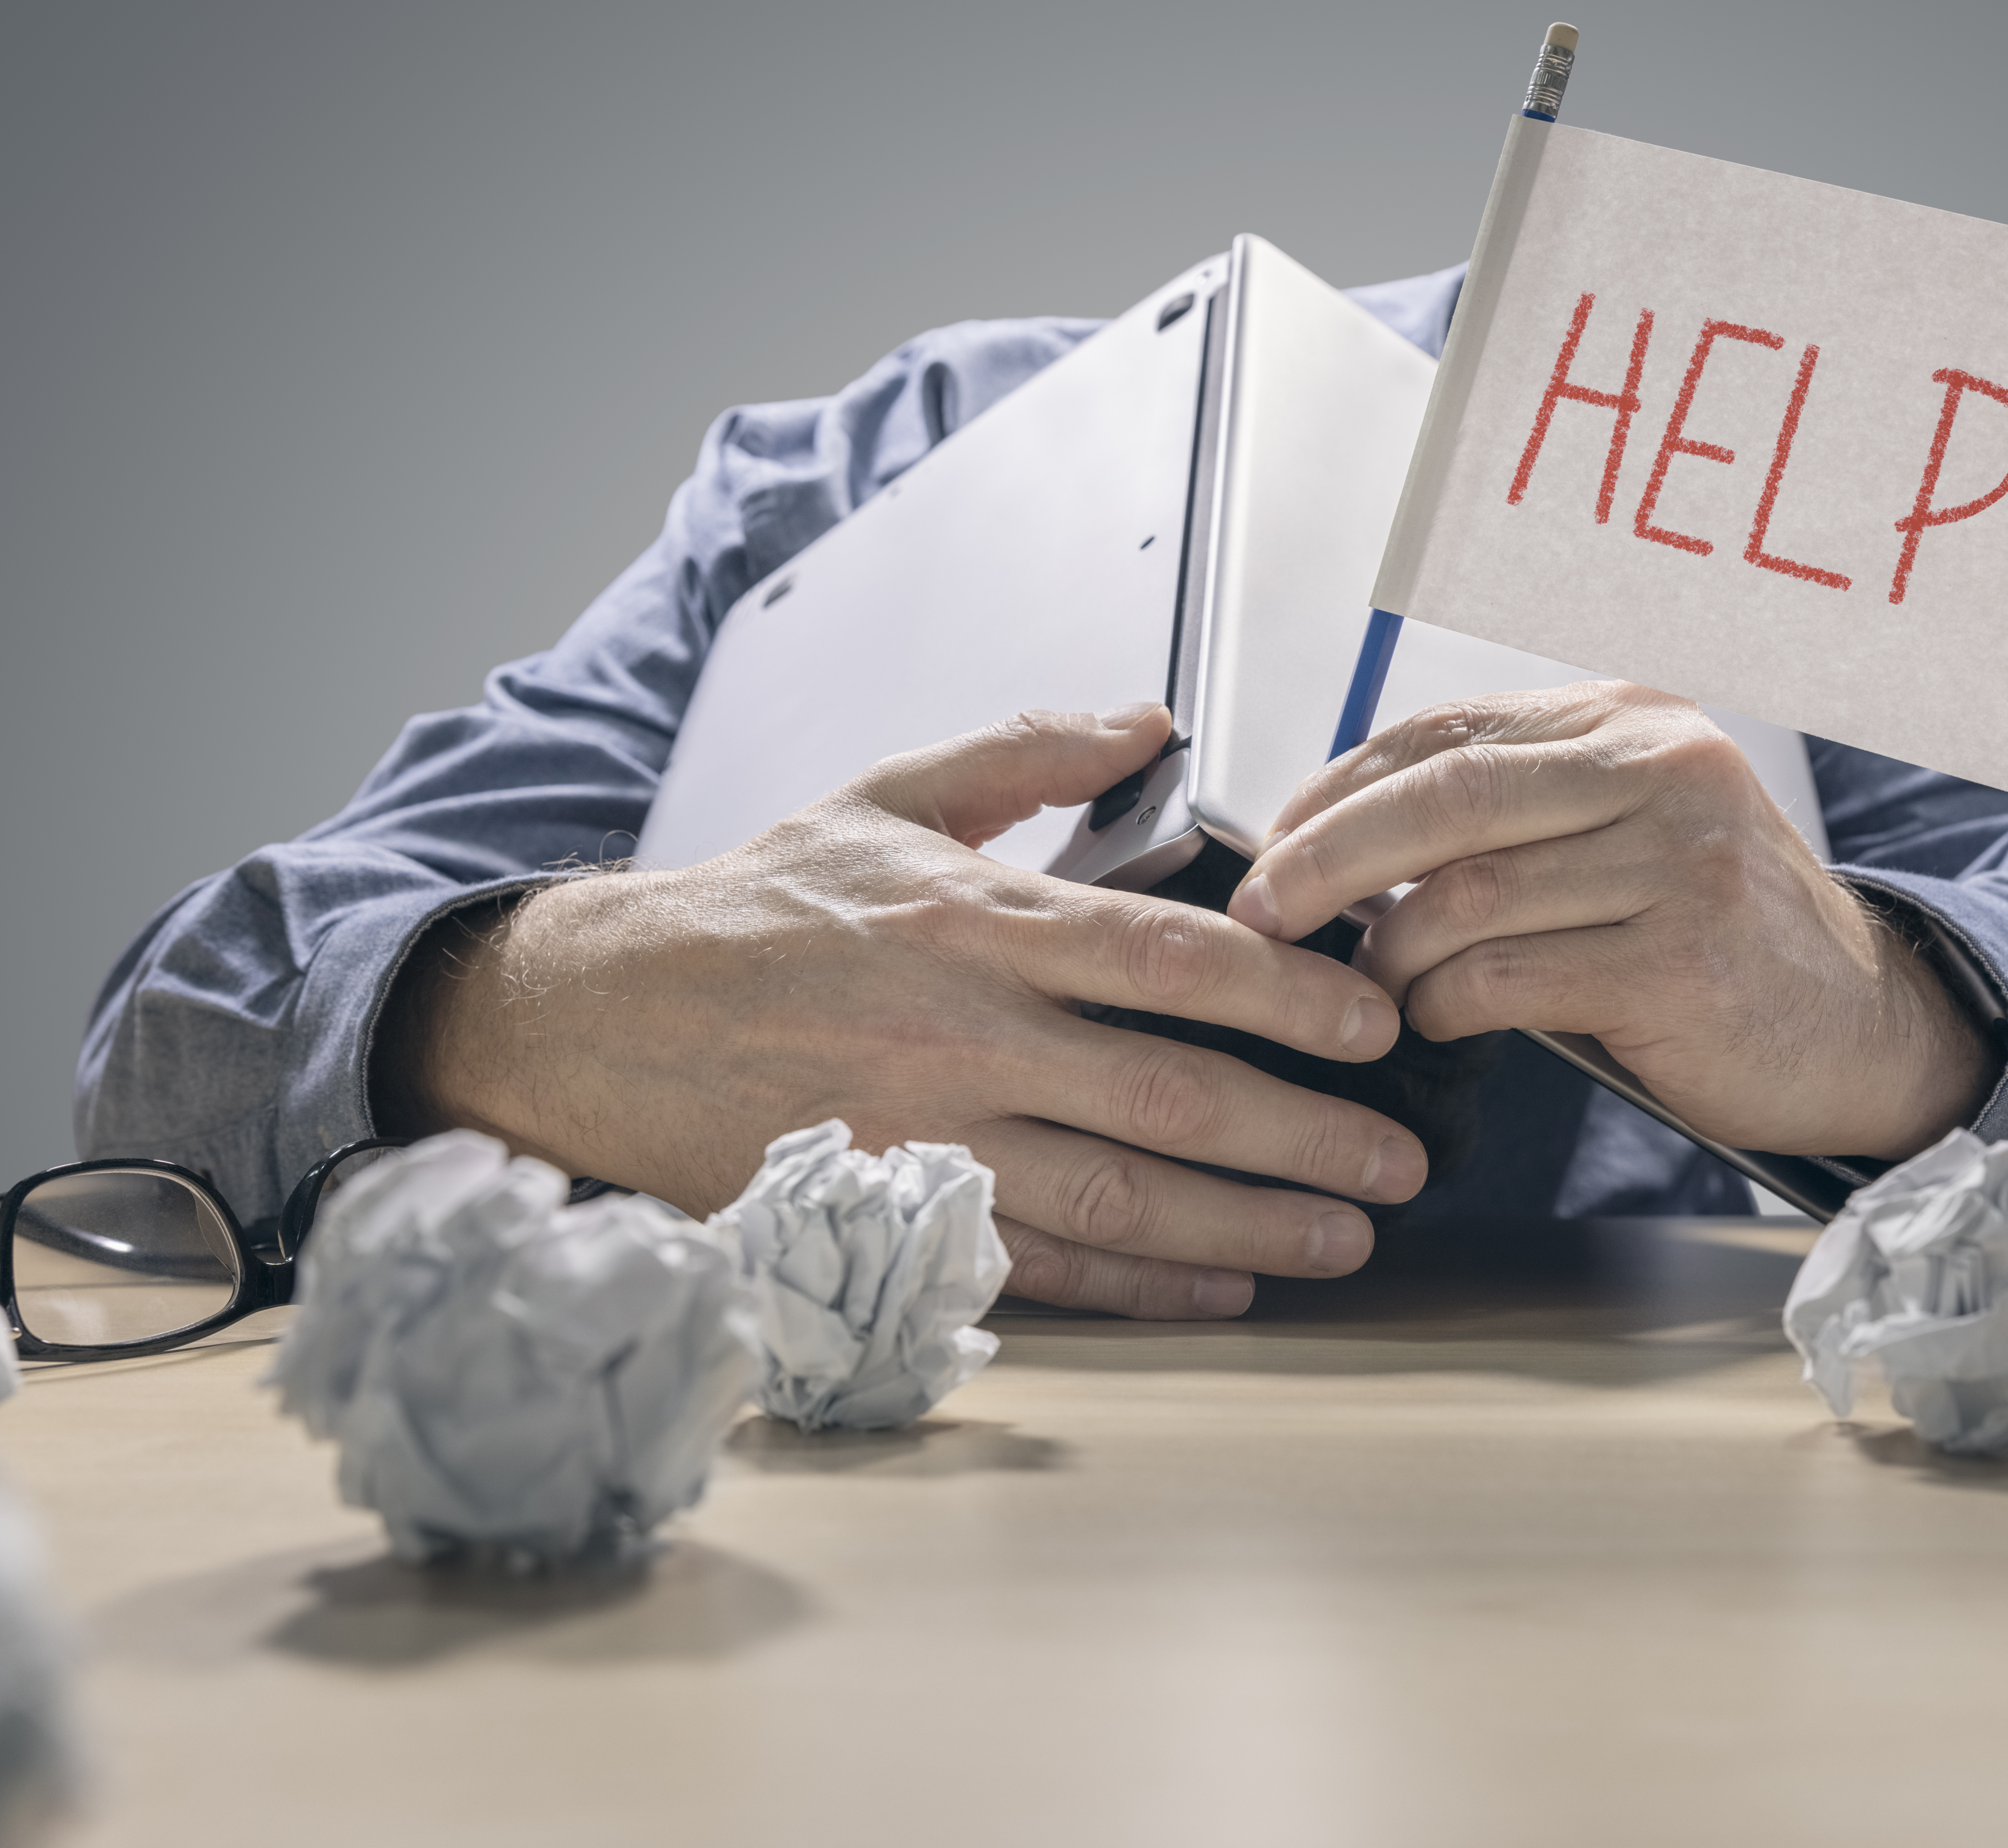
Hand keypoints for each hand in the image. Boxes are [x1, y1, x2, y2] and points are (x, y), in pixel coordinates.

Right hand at [376, 703, 1419, 1318]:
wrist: (606, 1015)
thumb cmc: (759, 908)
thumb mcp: (887, 792)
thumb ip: (1026, 750)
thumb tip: (1151, 718)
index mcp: (976, 920)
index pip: (1169, 959)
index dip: (1288, 993)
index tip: (1374, 1020)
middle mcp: (966, 1034)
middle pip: (1171, 1093)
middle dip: (1306, 1134)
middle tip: (1401, 1161)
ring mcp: (931, 1135)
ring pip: (1122, 1196)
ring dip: (1250, 1227)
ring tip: (1348, 1239)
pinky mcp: (895, 1211)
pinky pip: (1042, 1263)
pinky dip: (1142, 1285)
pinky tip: (1224, 1290)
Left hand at [1224, 683, 1986, 1161]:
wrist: (1857, 1021)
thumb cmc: (1714, 935)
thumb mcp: (1621, 835)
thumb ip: (1510, 818)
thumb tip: (1339, 836)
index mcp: (1633, 723)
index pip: (1446, 734)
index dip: (1341, 788)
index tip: (1277, 841)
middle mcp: (1661, 771)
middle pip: (1444, 797)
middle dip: (1327, 857)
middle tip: (1264, 910)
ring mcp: (1676, 863)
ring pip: (1466, 895)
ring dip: (1389, 953)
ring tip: (1369, 989)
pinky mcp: (1678, 959)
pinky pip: (1508, 976)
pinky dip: (1448, 1005)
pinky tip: (1442, 1021)